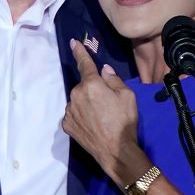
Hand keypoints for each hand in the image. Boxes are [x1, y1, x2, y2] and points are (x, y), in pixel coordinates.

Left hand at [62, 39, 141, 182]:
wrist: (115, 151)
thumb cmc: (124, 122)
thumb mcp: (127, 96)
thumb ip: (113, 79)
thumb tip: (104, 70)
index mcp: (91, 84)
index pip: (84, 64)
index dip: (79, 52)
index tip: (73, 43)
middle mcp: (76, 95)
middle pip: (84, 86)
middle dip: (93, 90)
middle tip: (107, 104)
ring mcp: (69, 111)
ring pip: (78, 100)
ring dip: (86, 104)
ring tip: (101, 118)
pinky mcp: (67, 125)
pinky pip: (74, 114)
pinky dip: (81, 116)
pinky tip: (92, 125)